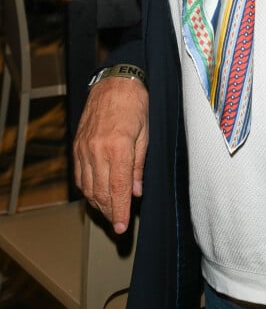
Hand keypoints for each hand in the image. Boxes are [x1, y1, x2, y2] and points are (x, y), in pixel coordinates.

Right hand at [73, 77, 148, 233]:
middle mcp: (97, 151)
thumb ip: (139, 166)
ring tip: (108, 211)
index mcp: (118, 148)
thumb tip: (135, 192)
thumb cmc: (135, 103)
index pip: (118, 189)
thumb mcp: (145, 133)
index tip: (121, 227)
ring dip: (97, 202)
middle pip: (101, 192)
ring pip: (88, 187)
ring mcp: (84, 148)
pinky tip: (95, 193)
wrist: (114, 81)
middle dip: (109, 211)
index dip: (119, 211)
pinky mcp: (77, 145)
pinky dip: (87, 188)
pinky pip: (79, 175)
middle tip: (117, 222)